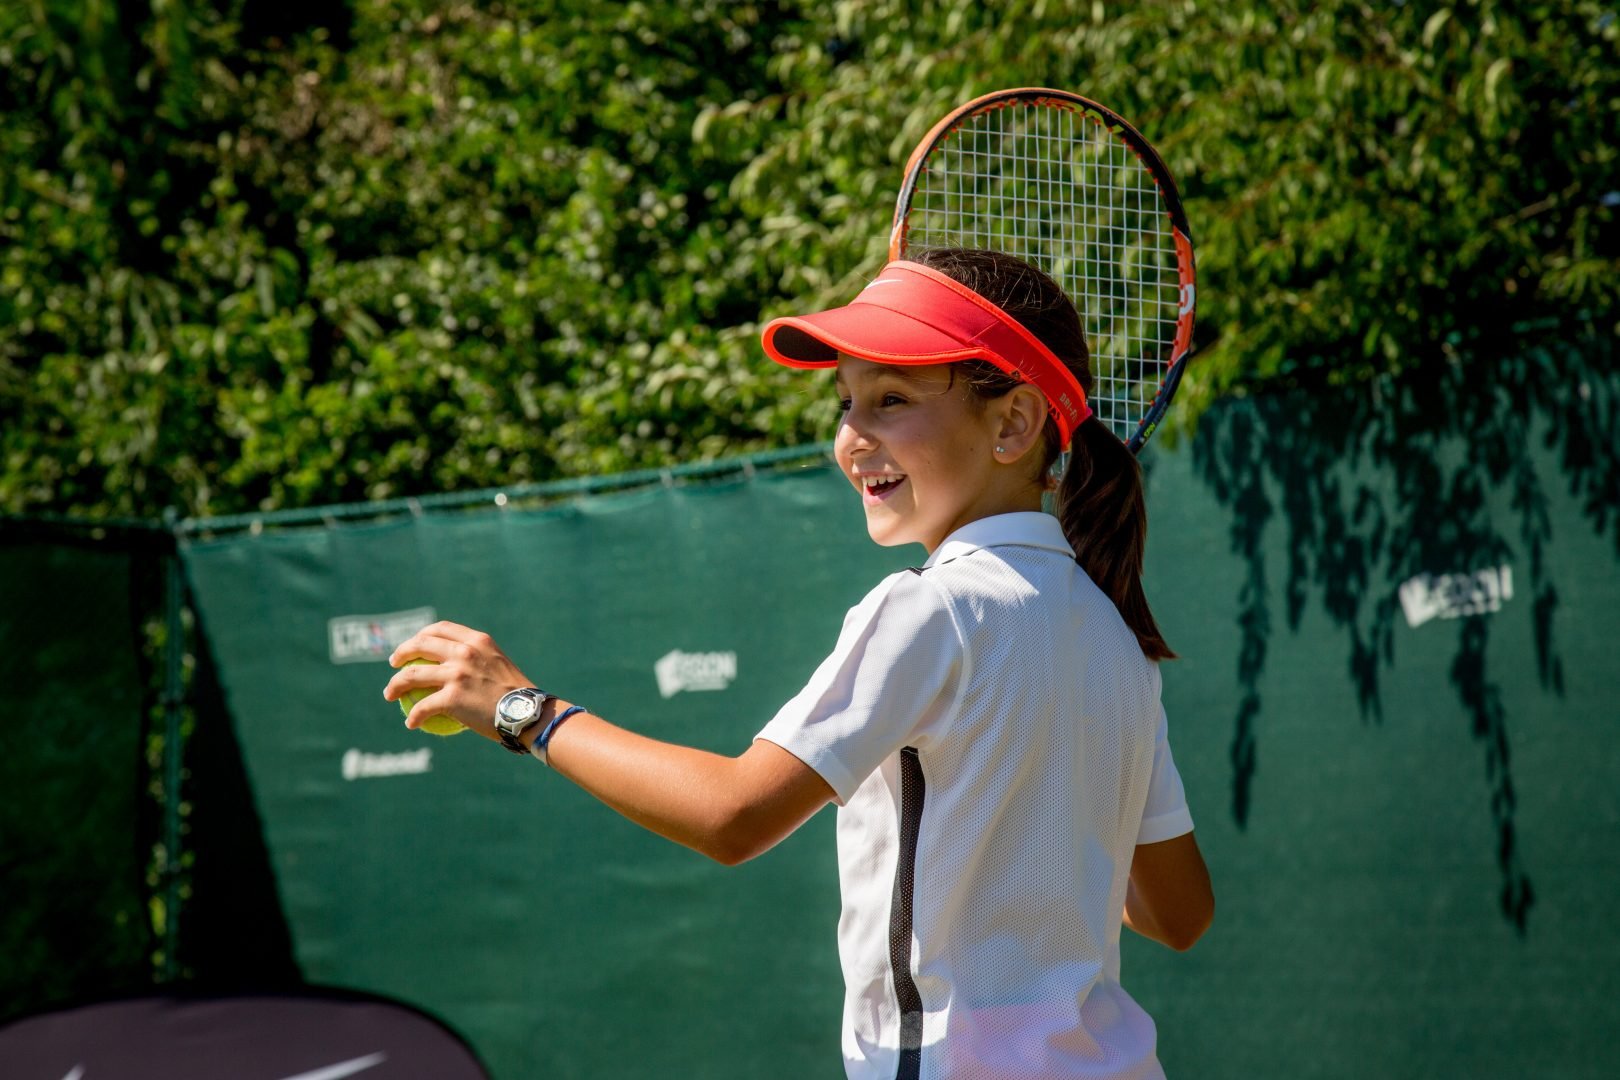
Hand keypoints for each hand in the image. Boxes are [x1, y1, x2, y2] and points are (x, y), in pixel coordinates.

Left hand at [382, 621, 534, 741]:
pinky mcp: (452, 697)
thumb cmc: (517, 695)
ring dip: (395, 685)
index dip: (421, 635)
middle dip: (401, 652)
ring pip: (412, 675)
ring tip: (390, 695)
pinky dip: (413, 716)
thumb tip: (459, 668)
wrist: (527, 714)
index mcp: (476, 640)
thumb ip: (478, 660)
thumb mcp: (499, 665)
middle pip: (420, 644)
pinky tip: (411, 723)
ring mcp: (457, 674)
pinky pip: (422, 707)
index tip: (413, 645)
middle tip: (394, 665)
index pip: (440, 628)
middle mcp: (464, 652)